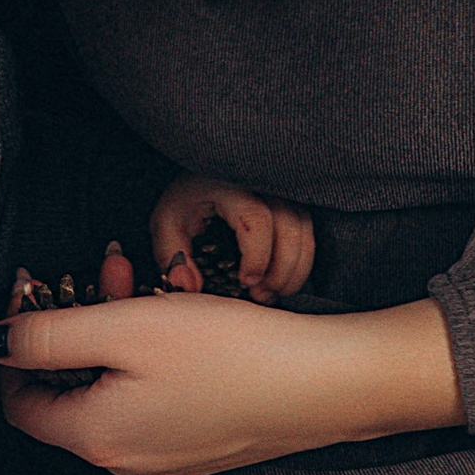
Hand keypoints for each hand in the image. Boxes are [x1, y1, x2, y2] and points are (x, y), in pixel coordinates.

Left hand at [0, 287, 463, 474]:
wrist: (326, 383)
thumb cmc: (229, 353)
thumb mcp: (124, 327)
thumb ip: (48, 337)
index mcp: (94, 438)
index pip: (20, 404)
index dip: (17, 346)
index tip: (35, 293)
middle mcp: (125, 462)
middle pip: (72, 394)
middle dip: (78, 327)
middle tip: (106, 271)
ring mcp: (167, 461)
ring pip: (115, 395)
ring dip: (116, 339)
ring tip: (146, 284)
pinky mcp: (204, 448)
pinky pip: (155, 405)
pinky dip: (151, 364)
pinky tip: (181, 324)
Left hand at [148, 175, 316, 303]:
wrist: (203, 177)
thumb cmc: (186, 200)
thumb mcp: (167, 223)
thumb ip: (173, 256)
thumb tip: (189, 288)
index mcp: (229, 185)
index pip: (256, 219)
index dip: (257, 256)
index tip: (246, 282)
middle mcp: (264, 184)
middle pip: (290, 227)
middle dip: (281, 269)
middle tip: (261, 297)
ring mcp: (283, 192)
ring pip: (305, 232)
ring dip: (295, 269)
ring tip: (272, 293)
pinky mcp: (293, 203)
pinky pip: (307, 233)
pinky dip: (300, 262)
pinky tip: (281, 281)